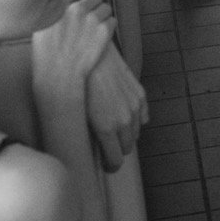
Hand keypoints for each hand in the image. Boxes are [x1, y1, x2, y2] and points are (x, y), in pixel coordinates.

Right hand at [33, 0, 115, 104]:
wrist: (58, 75)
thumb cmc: (46, 55)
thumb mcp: (41, 26)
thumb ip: (53, 11)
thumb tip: (63, 2)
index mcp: (60, 5)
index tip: (79, 8)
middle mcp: (76, 9)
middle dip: (93, 6)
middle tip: (90, 19)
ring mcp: (91, 19)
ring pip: (106, 7)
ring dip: (103, 16)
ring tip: (96, 29)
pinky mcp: (104, 30)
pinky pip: (113, 20)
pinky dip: (109, 27)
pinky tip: (101, 37)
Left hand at [82, 47, 147, 170]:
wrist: (90, 54)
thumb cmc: (78, 82)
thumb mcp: (75, 111)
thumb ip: (85, 132)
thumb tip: (85, 146)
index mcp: (106, 128)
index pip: (115, 159)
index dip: (110, 166)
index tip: (105, 166)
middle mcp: (124, 119)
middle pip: (127, 148)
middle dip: (117, 150)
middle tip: (107, 148)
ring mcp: (134, 106)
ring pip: (136, 132)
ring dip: (126, 135)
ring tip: (114, 131)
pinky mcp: (139, 93)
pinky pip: (143, 116)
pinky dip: (136, 120)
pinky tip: (126, 117)